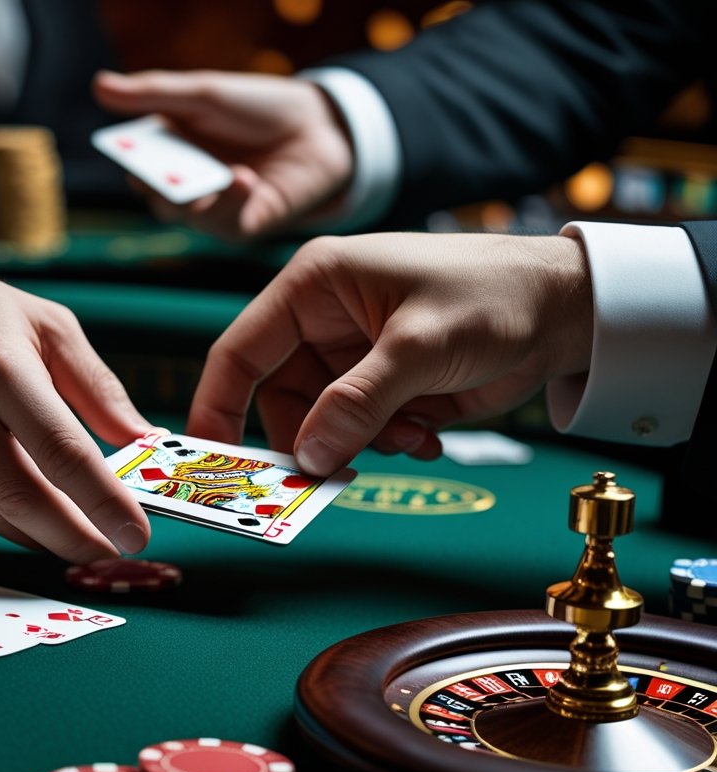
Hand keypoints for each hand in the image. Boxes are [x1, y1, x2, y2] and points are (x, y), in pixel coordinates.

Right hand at [0, 249, 152, 563]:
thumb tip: (141, 439)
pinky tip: (22, 508)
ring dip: (39, 535)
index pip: (61, 451)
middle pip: (22, 500)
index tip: (136, 532)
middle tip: (110, 551)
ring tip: (77, 537)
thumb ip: (96, 385)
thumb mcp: (42, 322)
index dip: (103, 501)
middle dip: (75, 538)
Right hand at [93, 69, 353, 241]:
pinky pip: (224, 223)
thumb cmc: (257, 108)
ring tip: (218, 172)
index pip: (135, 163)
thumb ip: (154, 95)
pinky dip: (230, 201)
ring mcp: (211, 208)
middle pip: (154, 195)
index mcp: (167, 149)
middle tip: (158, 174)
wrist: (318, 127)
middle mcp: (183, 183)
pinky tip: (244, 177)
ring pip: (184, 215)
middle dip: (156, 185)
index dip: (129, 160)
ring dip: (196, 196)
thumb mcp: (204, 94)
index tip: (127, 151)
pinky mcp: (242, 224)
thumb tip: (99, 86)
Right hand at [187, 233, 592, 474]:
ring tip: (411, 437)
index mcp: (314, 286)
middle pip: (278, 397)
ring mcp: (353, 355)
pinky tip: (428, 434)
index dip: (218, 406)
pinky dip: (387, 444)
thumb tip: (307, 458)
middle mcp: (323, 320)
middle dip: (309, 438)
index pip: (240, 351)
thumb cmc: (494, 297)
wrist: (569, 310)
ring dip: (359, 444)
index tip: (208, 460)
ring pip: (321, 422)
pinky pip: (358, 431)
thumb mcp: (420, 346)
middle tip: (328, 477)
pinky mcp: (384, 384)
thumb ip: (358, 402)